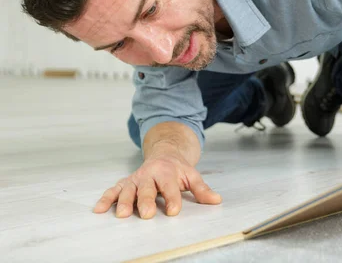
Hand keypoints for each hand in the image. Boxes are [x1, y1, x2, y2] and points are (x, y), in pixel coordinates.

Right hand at [93, 148, 220, 218]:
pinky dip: (105, 199)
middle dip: (146, 201)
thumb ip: (202, 189)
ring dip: (123, 202)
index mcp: (167, 172)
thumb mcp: (192, 176)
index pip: (170, 186)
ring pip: (128, 190)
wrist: (164, 154)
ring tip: (121, 215)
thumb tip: (216, 200)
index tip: (174, 211)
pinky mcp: (125, 183)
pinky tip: (99, 210)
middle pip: (147, 189)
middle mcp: (149, 174)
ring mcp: (136, 178)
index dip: (172, 198)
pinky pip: (113, 190)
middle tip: (146, 214)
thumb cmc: (178, 169)